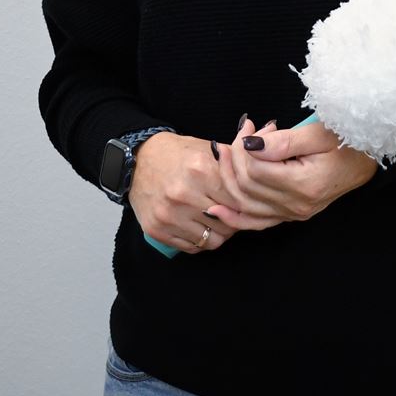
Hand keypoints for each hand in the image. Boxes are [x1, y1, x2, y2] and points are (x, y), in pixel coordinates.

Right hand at [128, 132, 240, 253]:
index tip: (246, 204)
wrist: (137, 160)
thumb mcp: (206, 148)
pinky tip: (200, 226)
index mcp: (200, 170)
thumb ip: (234, 160)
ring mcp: (169, 214)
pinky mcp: (157, 229)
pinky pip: (192, 247)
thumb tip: (259, 165)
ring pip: (212, 240)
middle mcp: (183, 194)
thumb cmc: (176, 154)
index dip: (246, 204)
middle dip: (235, 220)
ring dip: (218, 233)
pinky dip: (200, 240)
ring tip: (216, 221)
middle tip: (233, 214)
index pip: (238, 200)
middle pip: (228, 223)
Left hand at [206, 115, 381, 232]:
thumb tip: (250, 145)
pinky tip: (215, 209)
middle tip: (243, 131)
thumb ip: (282, 141)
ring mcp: (293, 214)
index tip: (252, 124)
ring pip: (245, 204)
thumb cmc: (346, 141)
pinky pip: (256, 222)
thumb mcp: (317, 134)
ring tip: (229, 151)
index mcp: (304, 184)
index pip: (255, 169)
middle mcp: (297, 206)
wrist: (366, 159)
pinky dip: (234, 216)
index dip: (244, 145)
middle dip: (235, 156)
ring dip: (229, 177)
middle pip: (246, 186)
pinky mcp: (291, 215)